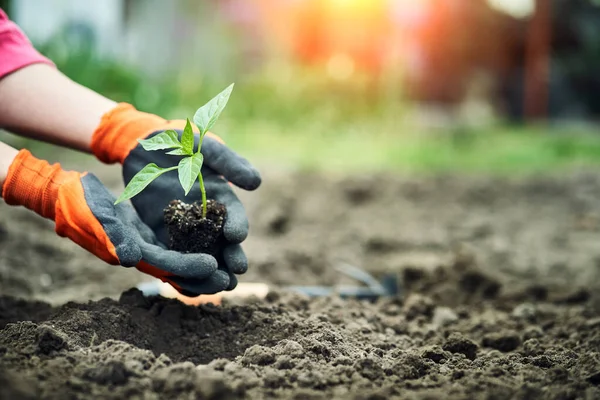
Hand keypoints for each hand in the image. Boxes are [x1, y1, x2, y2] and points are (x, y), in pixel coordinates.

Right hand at [2, 150, 227, 293]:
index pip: (165, 265)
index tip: (215, 267)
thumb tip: (130, 259)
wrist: (68, 196)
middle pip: (178, 270)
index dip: (189, 268)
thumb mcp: (96, 215)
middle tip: (232, 281)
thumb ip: (113, 236)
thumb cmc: (80, 204)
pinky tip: (215, 249)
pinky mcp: (148, 235)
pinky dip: (194, 251)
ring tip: (231, 273)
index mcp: (130, 252)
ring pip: (180, 261)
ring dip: (204, 269)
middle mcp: (141, 254)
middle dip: (204, 277)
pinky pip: (176, 246)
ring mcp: (146, 246)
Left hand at [91, 104, 260, 294]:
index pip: (234, 215)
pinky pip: (173, 255)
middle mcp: (206, 216)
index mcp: (221, 197)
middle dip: (230, 258)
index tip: (237, 236)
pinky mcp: (162, 233)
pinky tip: (184, 285)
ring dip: (209, 271)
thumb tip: (257, 183)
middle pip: (222, 243)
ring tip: (217, 286)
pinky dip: (180, 271)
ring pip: (200, 254)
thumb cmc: (179, 142)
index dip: (237, 225)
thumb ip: (229, 163)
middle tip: (235, 274)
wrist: (143, 145)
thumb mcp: (205, 147)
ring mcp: (185, 227)